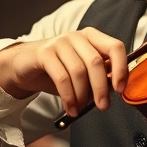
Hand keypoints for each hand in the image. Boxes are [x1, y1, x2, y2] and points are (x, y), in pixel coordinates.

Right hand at [0, 28, 127, 116]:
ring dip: (82, 95)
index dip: (121, 68)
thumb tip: (116, 86)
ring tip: (81, 109)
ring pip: (78, 71)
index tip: (121, 88)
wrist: (25, 66)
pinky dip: (69, 97)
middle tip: (103, 106)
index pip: (116, 47)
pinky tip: (70, 108)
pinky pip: (62, 77)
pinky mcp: (44, 53)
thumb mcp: (83, 72)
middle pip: (96, 62)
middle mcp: (77, 36)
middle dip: (101, 88)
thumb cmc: (59, 70)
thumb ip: (100, 75)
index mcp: (92, 37)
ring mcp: (59, 42)